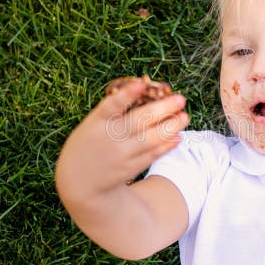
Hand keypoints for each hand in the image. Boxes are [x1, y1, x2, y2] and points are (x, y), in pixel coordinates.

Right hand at [55, 78, 188, 203]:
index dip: (126, 95)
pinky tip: (177, 136)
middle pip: (138, 122)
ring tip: (185, 117)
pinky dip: (166, 146)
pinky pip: (152, 155)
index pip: (110, 106)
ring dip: (170, 128)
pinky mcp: (131, 168)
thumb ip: (114, 111)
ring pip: (150, 140)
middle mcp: (109, 138)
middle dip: (161, 109)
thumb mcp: (93, 124)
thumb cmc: (90, 142)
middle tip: (180, 99)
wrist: (79, 181)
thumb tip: (147, 91)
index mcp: (96, 122)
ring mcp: (121, 154)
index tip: (141, 84)